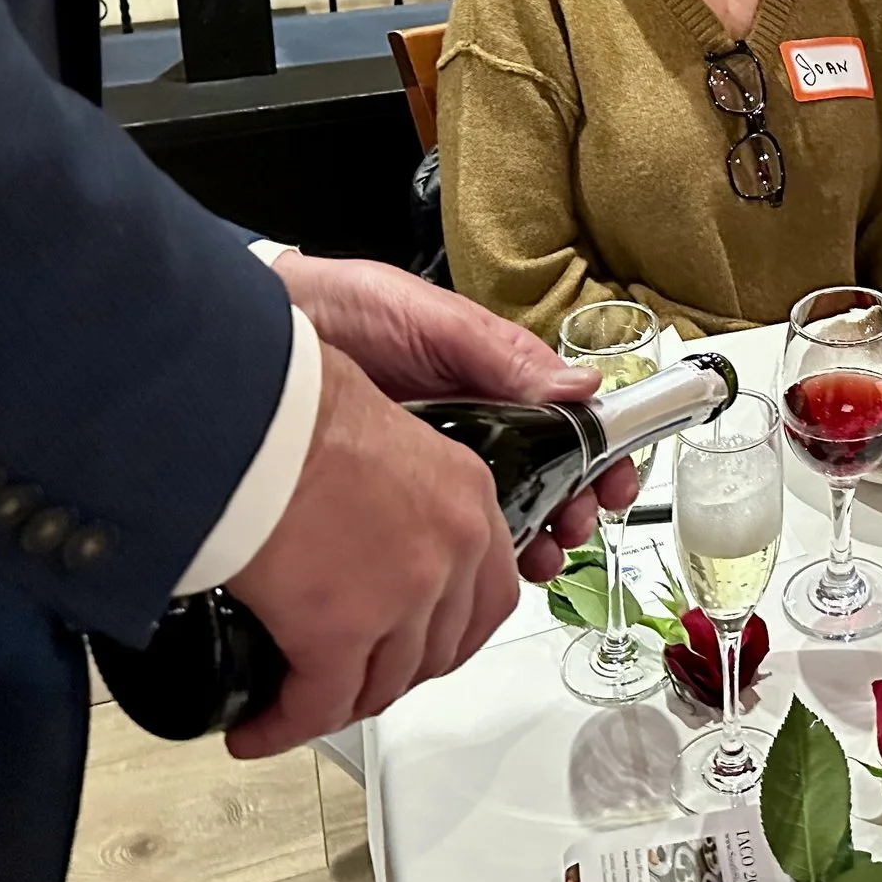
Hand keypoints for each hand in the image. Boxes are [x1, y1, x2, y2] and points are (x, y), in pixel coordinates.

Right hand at [224, 345, 518, 758]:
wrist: (256, 418)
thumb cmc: (301, 411)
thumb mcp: (388, 435)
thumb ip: (402, 487)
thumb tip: (370, 518)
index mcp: (469, 497)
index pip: (488, 595)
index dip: (449, 636)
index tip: (415, 648)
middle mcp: (452, 550)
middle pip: (437, 649)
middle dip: (393, 674)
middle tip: (348, 679)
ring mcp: (404, 596)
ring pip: (383, 683)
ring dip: (340, 703)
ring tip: (297, 704)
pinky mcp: (342, 632)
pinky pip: (319, 704)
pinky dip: (286, 725)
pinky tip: (259, 728)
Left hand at [270, 251, 637, 577]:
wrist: (268, 331)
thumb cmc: (349, 308)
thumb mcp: (436, 321)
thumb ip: (504, 354)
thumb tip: (582, 385)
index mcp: (498, 383)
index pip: (569, 426)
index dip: (599, 459)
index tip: (613, 486)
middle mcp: (476, 427)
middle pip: (547, 481)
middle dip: (572, 509)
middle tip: (572, 527)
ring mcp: (435, 468)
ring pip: (501, 517)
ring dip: (530, 540)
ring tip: (538, 556)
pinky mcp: (392, 501)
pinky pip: (439, 538)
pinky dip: (465, 562)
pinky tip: (472, 574)